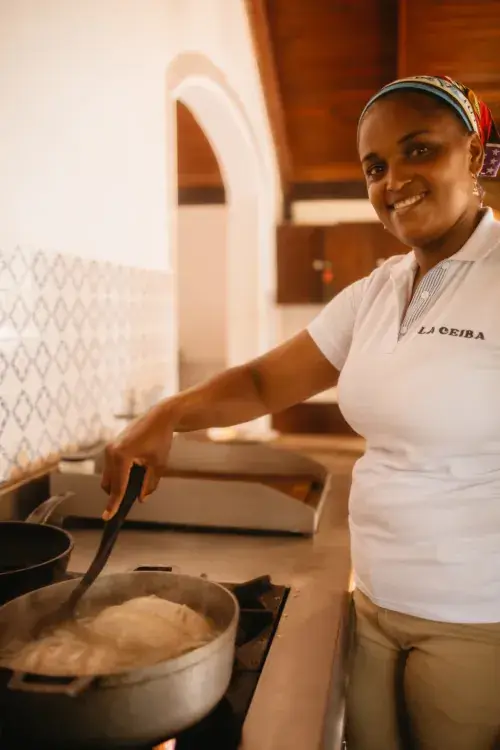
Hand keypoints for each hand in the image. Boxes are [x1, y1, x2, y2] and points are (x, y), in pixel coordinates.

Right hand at [101, 402, 174, 519]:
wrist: (159, 416)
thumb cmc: (161, 439)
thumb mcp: (158, 464)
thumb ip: (149, 484)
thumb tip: (141, 499)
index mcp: (122, 456)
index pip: (118, 486)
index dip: (114, 504)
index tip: (108, 517)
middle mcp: (111, 451)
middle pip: (109, 483)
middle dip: (117, 494)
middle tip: (130, 501)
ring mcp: (109, 447)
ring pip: (108, 475)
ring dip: (117, 484)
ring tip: (134, 486)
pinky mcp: (111, 445)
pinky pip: (111, 466)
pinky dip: (118, 474)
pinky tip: (131, 475)